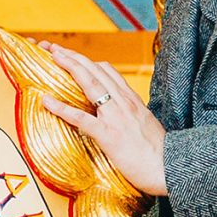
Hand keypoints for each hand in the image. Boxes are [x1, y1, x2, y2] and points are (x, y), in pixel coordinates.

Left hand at [42, 44, 166, 197]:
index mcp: (132, 101)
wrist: (169, 169)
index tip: (72, 55)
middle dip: (72, 56)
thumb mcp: (146, 128)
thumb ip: (131, 118)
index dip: (87, 61)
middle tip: (52, 47)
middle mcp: (124, 102)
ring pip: (89, 83)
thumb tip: (119, 118)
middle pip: (94, 70)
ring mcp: (116, 117)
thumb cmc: (160, 155)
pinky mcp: (109, 135)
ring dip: (67, 67)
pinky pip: (80, 117)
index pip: (107, 71)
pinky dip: (61, 107)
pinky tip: (46, 100)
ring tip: (49, 57)